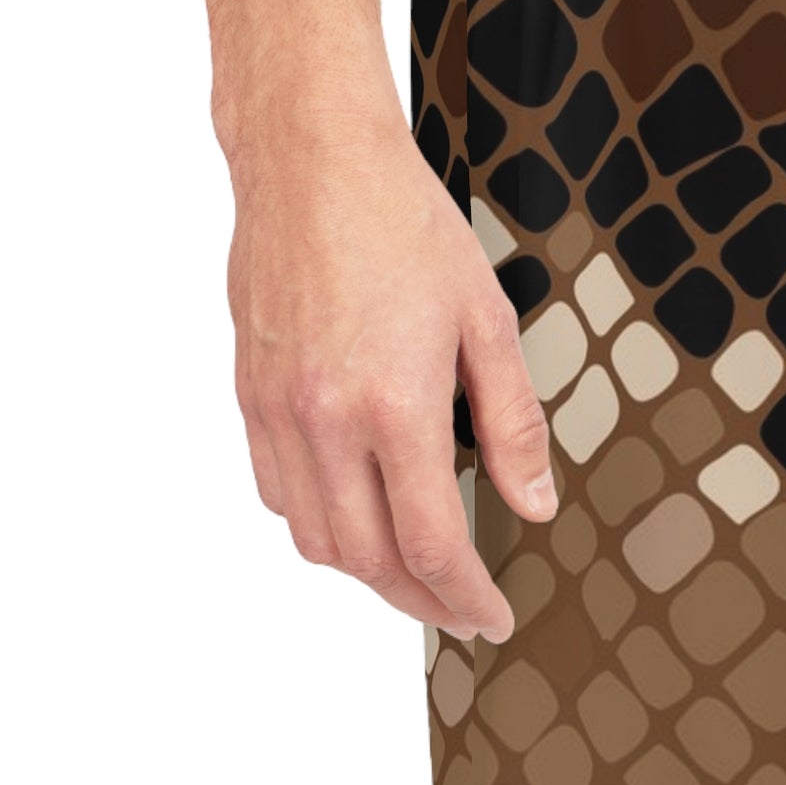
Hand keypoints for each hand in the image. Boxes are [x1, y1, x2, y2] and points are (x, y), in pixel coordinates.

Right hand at [225, 105, 555, 640]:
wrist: (313, 165)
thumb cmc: (406, 227)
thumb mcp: (489, 322)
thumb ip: (513, 424)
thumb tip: (534, 502)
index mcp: (394, 405)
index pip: (431, 542)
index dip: (465, 596)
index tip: (491, 618)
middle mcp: (326, 420)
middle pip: (369, 560)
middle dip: (420, 601)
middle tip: (462, 611)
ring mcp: (278, 412)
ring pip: (315, 539)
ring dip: (367, 573)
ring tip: (417, 574)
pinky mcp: (251, 396)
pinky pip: (279, 493)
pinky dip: (320, 525)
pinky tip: (359, 514)